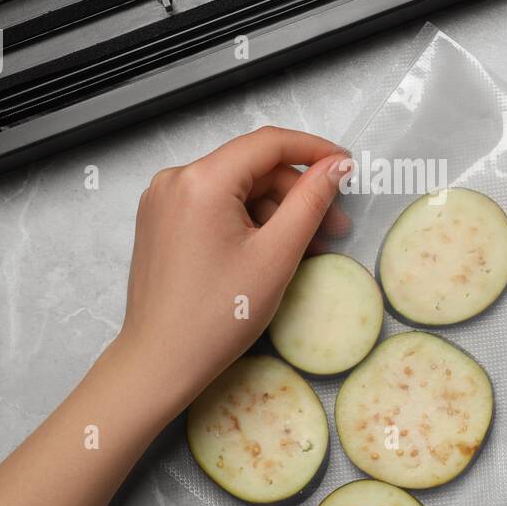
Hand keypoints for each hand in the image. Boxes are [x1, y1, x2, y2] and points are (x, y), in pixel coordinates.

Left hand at [112, 127, 349, 417]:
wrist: (160, 362)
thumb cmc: (217, 317)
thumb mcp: (277, 255)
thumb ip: (311, 202)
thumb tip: (335, 166)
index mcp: (202, 180)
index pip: (269, 143)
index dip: (314, 150)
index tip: (346, 166)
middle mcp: (175, 180)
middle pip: (252, 168)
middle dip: (296, 193)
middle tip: (334, 227)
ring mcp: (163, 201)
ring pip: (235, 188)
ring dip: (274, 211)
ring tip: (306, 247)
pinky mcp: (160, 222)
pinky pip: (214, 206)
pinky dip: (247, 221)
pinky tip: (270, 250)